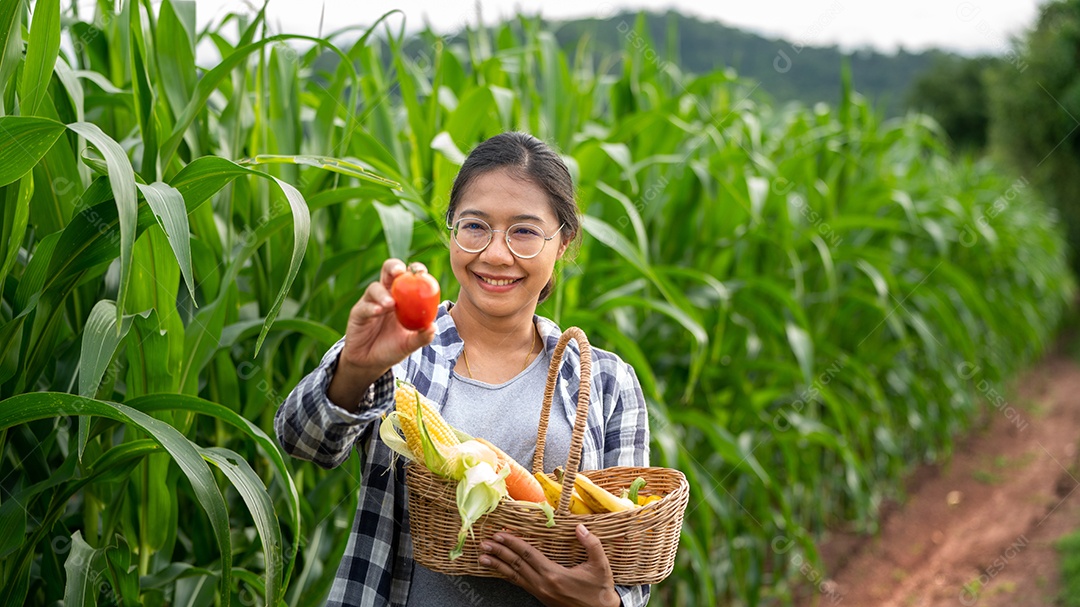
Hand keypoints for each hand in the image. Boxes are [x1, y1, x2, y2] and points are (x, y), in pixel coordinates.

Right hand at [328, 259, 436, 409]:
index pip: (409, 277)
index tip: (422, 273)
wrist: (371, 363)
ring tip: (391, 304)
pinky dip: (371, 307)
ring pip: (374, 288)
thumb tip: (433, 327)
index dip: (415, 270)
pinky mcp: (358, 313)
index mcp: (402, 298)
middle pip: (388, 272)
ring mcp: (370, 302)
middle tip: (400, 272)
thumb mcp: (410, 344)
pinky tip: (378, 311)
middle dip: (394, 267)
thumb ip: (422, 337)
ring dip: (383, 294)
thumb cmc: (392, 348)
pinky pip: (364, 307)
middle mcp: (386, 295)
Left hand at [478, 525, 620, 606]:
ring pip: (514, 576)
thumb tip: (580, 528)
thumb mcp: (601, 566)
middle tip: (484, 543)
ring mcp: (540, 593)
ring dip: (498, 565)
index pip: (528, 555)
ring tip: (483, 557)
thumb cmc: (600, 590)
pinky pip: (520, 584)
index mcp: (554, 574)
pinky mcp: (541, 598)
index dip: (512, 543)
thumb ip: (592, 544)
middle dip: (499, 552)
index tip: (499, 534)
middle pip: (516, 565)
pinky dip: (507, 575)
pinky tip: (500, 570)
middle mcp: (543, 584)